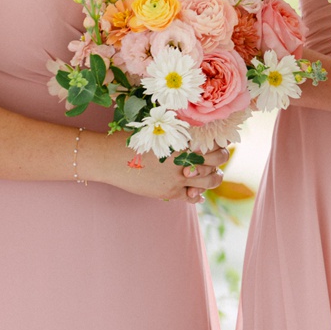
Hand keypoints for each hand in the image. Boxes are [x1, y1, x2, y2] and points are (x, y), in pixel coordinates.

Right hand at [109, 146, 228, 203]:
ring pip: (210, 181)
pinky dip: (198, 195)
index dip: (220, 142)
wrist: (109, 158)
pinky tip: (195, 191)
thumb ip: (178, 135)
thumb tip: (196, 136)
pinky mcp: (170, 192)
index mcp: (182, 140)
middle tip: (216, 157)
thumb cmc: (131, 141)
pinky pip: (193, 197)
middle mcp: (184, 158)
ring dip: (213, 177)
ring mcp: (178, 177)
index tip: (218, 143)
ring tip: (208, 175)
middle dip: (221, 158)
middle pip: (218, 160)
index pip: (214, 141)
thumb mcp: (157, 132)